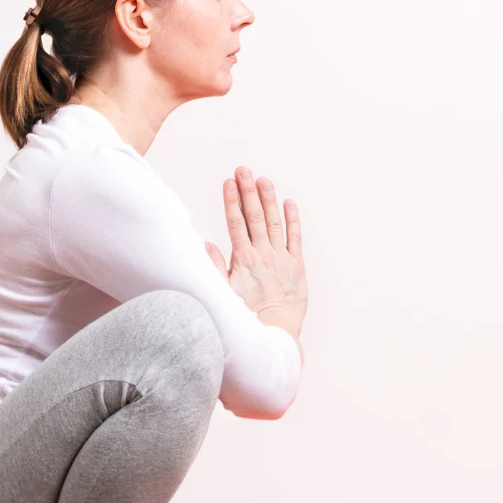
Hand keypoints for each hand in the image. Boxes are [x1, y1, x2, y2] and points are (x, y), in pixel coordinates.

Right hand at [208, 167, 307, 325]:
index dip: (232, 201)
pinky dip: (293, 220)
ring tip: (263, 180)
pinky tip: (289, 203)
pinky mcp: (297, 265)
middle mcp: (263, 255)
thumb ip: (214, 267)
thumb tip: (206, 244)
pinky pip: (296, 238)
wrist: (275, 332)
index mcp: (243, 260)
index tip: (228, 182)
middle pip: (254, 216)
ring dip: (269, 199)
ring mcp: (282, 258)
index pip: (236, 223)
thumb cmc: (247, 315)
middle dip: (248, 191)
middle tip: (243, 170)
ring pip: (274, 222)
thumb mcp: (224, 293)